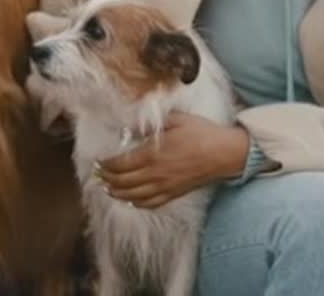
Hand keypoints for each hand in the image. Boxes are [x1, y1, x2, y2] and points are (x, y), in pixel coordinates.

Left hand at [98, 112, 249, 208]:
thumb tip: (131, 128)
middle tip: (99, 174)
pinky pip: (151, 203)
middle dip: (107, 179)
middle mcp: (155, 173)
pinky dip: (137, 204)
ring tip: (108, 189)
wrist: (224, 153)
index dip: (106, 165)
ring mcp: (165, 186)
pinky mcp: (175, 193)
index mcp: (152, 154)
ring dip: (117, 193)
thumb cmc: (201, 134)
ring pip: (133, 196)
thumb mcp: (175, 120)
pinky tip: (131, 200)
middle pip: (123, 182)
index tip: (99, 161)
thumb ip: (150, 125)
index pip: (120, 164)